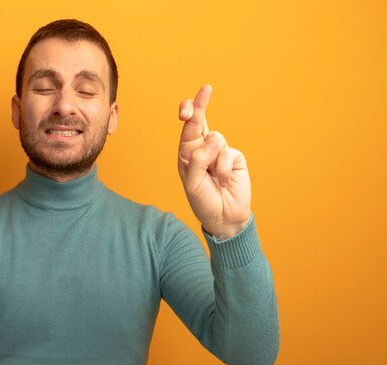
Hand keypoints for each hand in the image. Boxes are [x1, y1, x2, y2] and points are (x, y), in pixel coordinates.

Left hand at [178, 85, 250, 239]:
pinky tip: (223, 181)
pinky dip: (223, 169)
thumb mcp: (192, 183)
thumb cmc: (203, 201)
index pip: (187, 127)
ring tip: (213, 177)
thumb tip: (213, 137)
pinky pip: (227, 154)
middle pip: (200, 120)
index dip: (189, 111)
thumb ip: (198, 160)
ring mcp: (219, 151)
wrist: (224, 217)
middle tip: (206, 90)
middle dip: (200, 105)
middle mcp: (202, 148)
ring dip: (212, 159)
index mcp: (186, 153)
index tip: (188, 106)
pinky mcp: (234, 157)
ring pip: (215, 139)